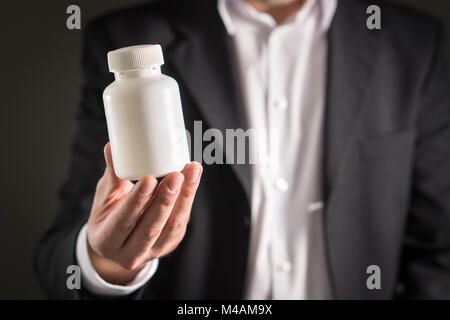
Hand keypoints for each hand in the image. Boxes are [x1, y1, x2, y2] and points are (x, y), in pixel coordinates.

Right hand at [86, 142, 201, 284]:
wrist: (120, 244)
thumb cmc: (108, 216)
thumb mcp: (104, 200)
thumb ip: (112, 176)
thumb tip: (112, 146)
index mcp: (106, 240)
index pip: (123, 221)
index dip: (137, 201)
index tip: (149, 179)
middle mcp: (130, 253)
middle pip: (152, 227)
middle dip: (166, 199)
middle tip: (176, 174)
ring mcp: (154, 250)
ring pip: (173, 226)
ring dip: (185, 197)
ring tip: (192, 171)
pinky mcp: (171, 243)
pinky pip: (181, 221)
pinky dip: (188, 199)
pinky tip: (193, 178)